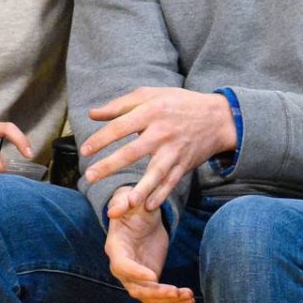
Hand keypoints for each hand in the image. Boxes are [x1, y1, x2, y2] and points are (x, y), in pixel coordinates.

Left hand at [82, 88, 235, 213]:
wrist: (217, 117)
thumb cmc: (178, 103)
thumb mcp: (151, 95)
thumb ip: (120, 105)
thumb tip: (92, 114)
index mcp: (152, 111)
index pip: (122, 126)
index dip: (102, 138)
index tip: (84, 150)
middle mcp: (163, 132)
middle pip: (133, 151)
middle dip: (111, 165)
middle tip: (90, 176)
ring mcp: (175, 150)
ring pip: (155, 172)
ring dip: (141, 188)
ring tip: (126, 202)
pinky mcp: (184, 164)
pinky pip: (171, 182)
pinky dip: (161, 195)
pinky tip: (148, 207)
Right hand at [105, 187, 194, 302]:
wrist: (141, 215)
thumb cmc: (132, 206)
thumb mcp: (128, 199)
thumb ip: (122, 202)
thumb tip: (113, 210)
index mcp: (116, 248)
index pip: (122, 266)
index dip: (136, 273)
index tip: (154, 276)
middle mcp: (123, 267)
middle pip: (136, 288)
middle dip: (156, 293)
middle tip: (175, 291)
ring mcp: (136, 276)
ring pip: (149, 297)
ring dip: (168, 300)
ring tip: (188, 297)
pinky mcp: (149, 280)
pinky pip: (159, 297)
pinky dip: (173, 301)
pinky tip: (189, 299)